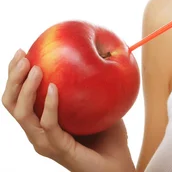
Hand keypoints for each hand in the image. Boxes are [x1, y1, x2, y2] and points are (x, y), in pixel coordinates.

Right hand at [2, 49, 134, 171]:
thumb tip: (98, 51)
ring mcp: (45, 143)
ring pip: (22, 115)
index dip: (14, 75)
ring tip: (35, 69)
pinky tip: (55, 88)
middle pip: (11, 104)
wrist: (119, 164)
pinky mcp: (58, 149)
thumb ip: (91, 83)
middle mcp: (38, 133)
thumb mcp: (98, 103)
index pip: (18, 98)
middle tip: (23, 56)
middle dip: (13, 78)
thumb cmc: (109, 136)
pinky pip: (48, 125)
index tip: (22, 51)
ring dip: (26, 89)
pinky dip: (49, 105)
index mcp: (41, 122)